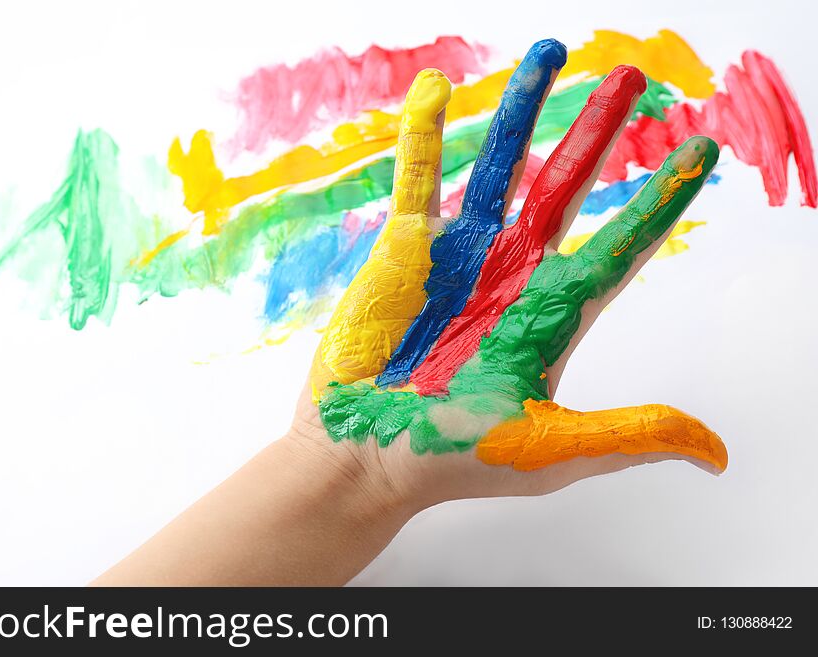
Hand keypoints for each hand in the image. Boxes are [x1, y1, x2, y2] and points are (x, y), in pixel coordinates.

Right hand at [295, 38, 726, 511]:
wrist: (364, 454)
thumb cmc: (451, 459)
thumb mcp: (548, 449)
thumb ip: (627, 435)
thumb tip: (712, 451)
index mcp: (552, 314)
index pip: (620, 246)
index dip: (659, 200)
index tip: (699, 152)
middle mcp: (512, 272)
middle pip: (567, 186)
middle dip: (598, 132)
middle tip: (630, 80)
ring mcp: (459, 254)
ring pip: (498, 164)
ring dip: (523, 109)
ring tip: (548, 52)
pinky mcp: (404, 248)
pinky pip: (419, 178)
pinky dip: (424, 135)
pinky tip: (437, 89)